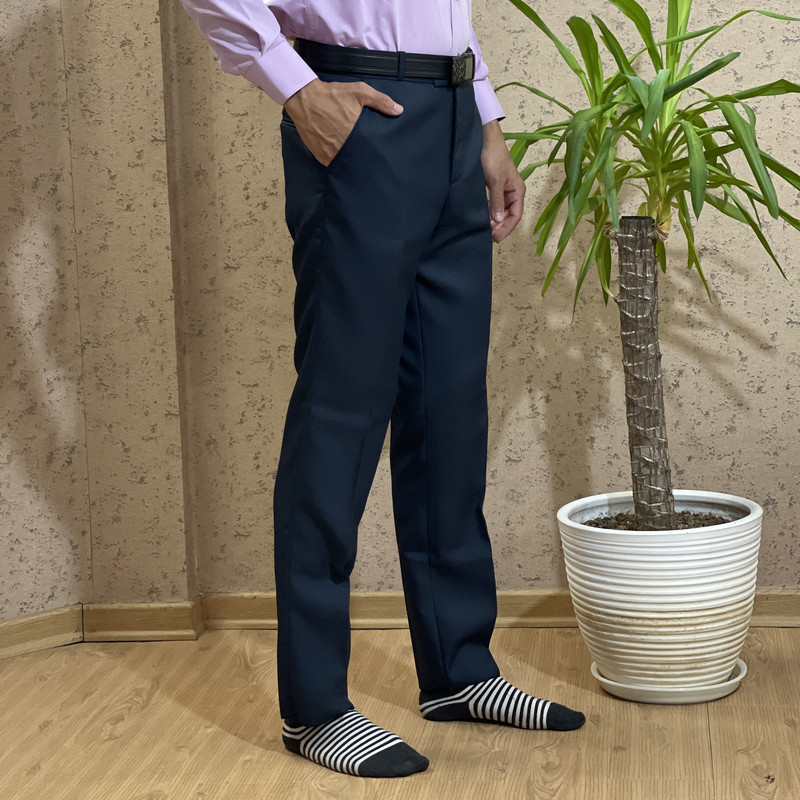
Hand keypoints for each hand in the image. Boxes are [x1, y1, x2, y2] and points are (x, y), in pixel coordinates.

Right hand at [284, 79, 403, 165]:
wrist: (305, 98)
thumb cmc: (333, 95)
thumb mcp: (359, 92)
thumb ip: (380, 101)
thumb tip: (399, 110)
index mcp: (354, 134)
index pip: (369, 150)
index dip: (373, 151)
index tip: (377, 151)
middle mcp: (342, 147)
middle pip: (357, 158)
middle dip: (362, 156)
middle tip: (365, 154)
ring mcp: (330, 153)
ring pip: (344, 162)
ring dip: (348, 159)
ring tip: (352, 154)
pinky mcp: (320, 156)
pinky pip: (331, 162)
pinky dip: (335, 159)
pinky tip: (338, 153)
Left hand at [481, 120, 525, 242]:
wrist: (485, 141)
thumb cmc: (494, 158)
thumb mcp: (495, 180)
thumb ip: (496, 201)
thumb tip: (497, 220)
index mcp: (517, 191)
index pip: (516, 215)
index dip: (507, 228)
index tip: (496, 238)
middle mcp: (512, 193)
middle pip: (509, 216)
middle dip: (500, 227)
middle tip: (488, 237)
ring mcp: (503, 192)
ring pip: (501, 212)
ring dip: (495, 222)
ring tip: (486, 231)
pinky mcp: (494, 189)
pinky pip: (494, 206)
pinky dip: (490, 214)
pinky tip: (484, 219)